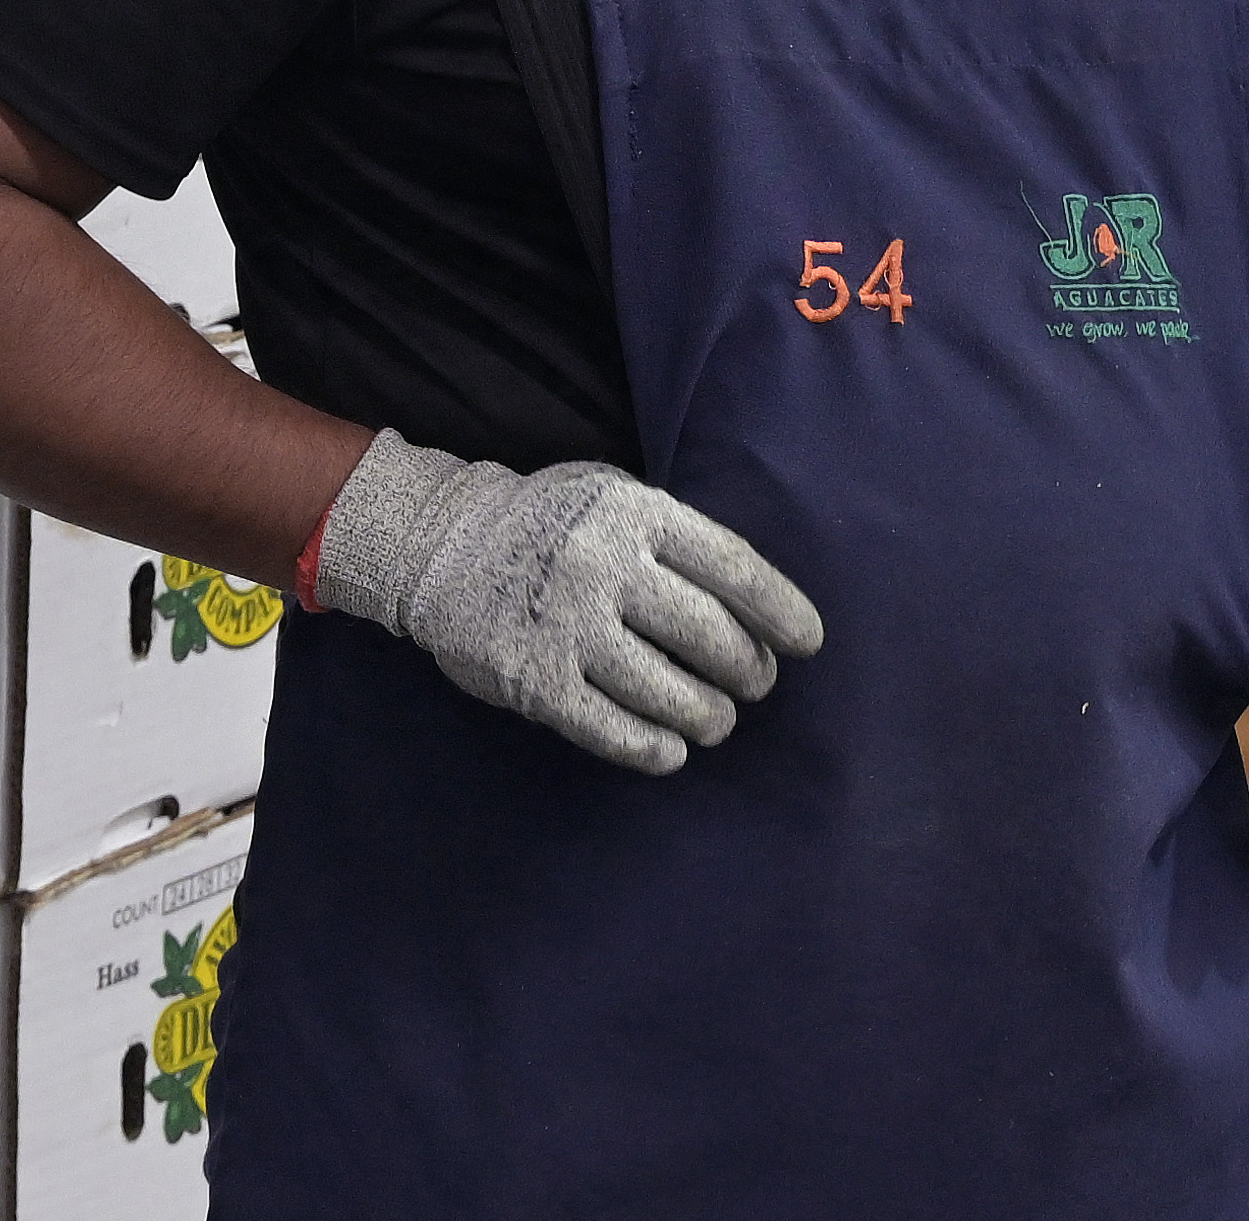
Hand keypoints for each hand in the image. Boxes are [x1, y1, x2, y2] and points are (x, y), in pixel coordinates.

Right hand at [315, 432, 826, 773]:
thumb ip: (675, 539)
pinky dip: (653, 749)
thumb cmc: (549, 524)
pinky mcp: (535, 679)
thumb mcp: (613, 497)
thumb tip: (757, 606)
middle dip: (748, 671)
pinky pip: (613, 730)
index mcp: (635, 513)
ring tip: (716, 721)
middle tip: (755, 684)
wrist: (441, 545)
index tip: (807, 643)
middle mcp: (604, 566)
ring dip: (707, 717)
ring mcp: (567, 625)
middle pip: (709, 636)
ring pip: (668, 692)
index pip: (733, 568)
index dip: (780, 611)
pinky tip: (668, 751)